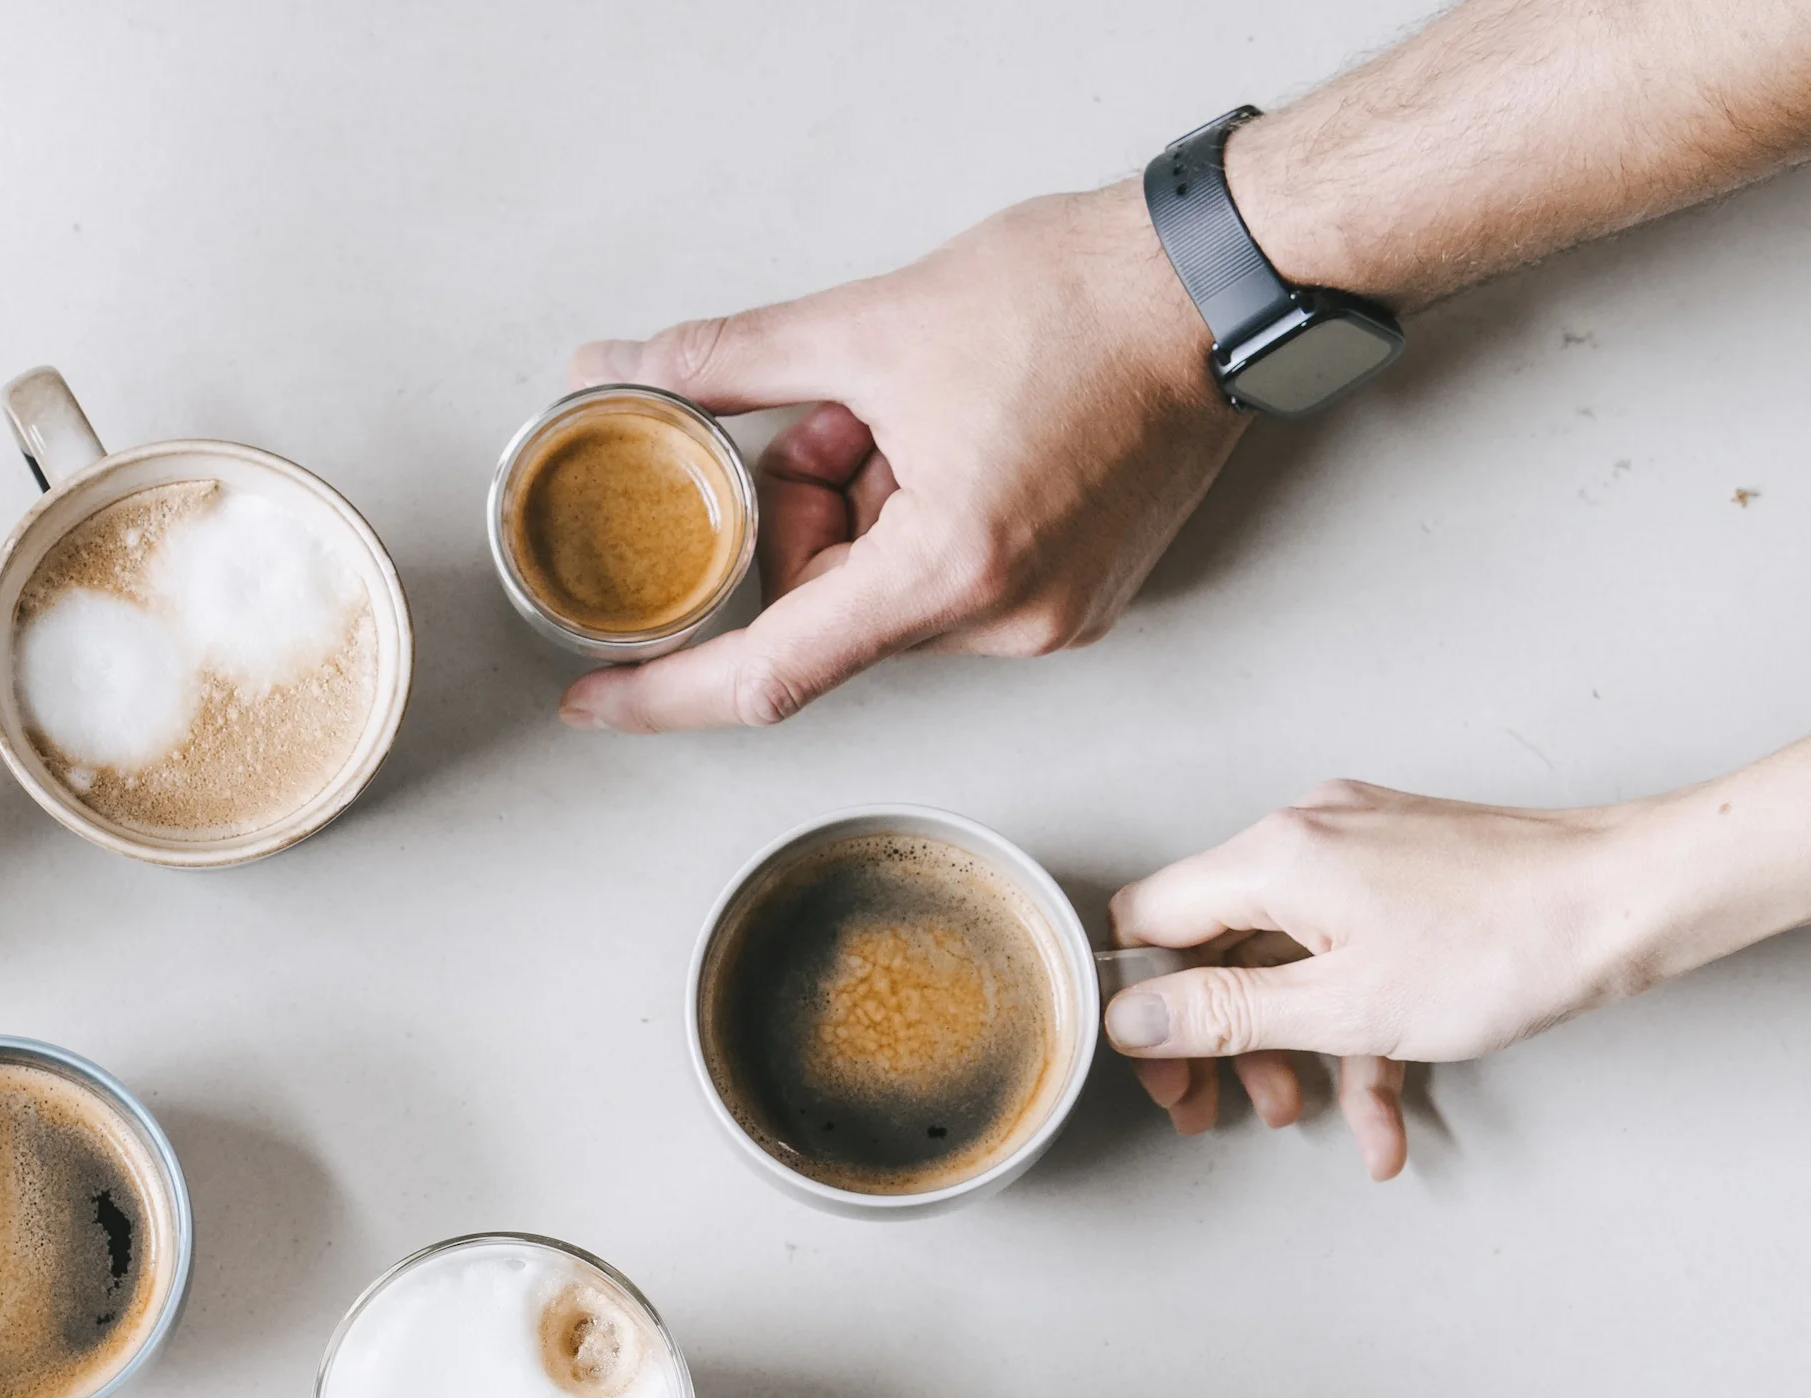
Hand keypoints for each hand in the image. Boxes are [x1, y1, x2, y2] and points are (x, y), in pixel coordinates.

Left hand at [555, 185, 1242, 731]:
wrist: (1215, 284)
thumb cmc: (1074, 298)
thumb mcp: (869, 325)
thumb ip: (724, 363)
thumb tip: (615, 373)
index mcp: (947, 570)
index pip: (771, 672)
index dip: (667, 692)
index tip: (594, 700)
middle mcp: (1006, 621)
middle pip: (831, 611)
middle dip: (806, 516)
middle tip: (845, 415)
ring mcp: (1053, 618)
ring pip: (889, 594)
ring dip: (869, 510)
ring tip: (925, 410)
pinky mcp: (1082, 595)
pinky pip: (953, 585)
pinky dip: (925, 523)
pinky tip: (966, 435)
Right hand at [1099, 728, 1810, 1178]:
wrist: (1626, 902)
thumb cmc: (1505, 946)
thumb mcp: (1341, 1008)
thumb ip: (1224, 1015)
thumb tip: (1133, 1019)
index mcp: (1273, 857)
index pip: (1150, 920)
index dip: (1138, 1003)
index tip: (1160, 1067)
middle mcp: (1307, 836)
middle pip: (1216, 944)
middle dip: (1216, 1039)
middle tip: (1213, 1108)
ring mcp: (1361, 850)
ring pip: (1289, 958)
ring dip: (1290, 1045)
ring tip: (1308, 1114)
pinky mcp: (1407, 873)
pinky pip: (1351, 953)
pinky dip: (1357, 1028)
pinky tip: (1383, 1111)